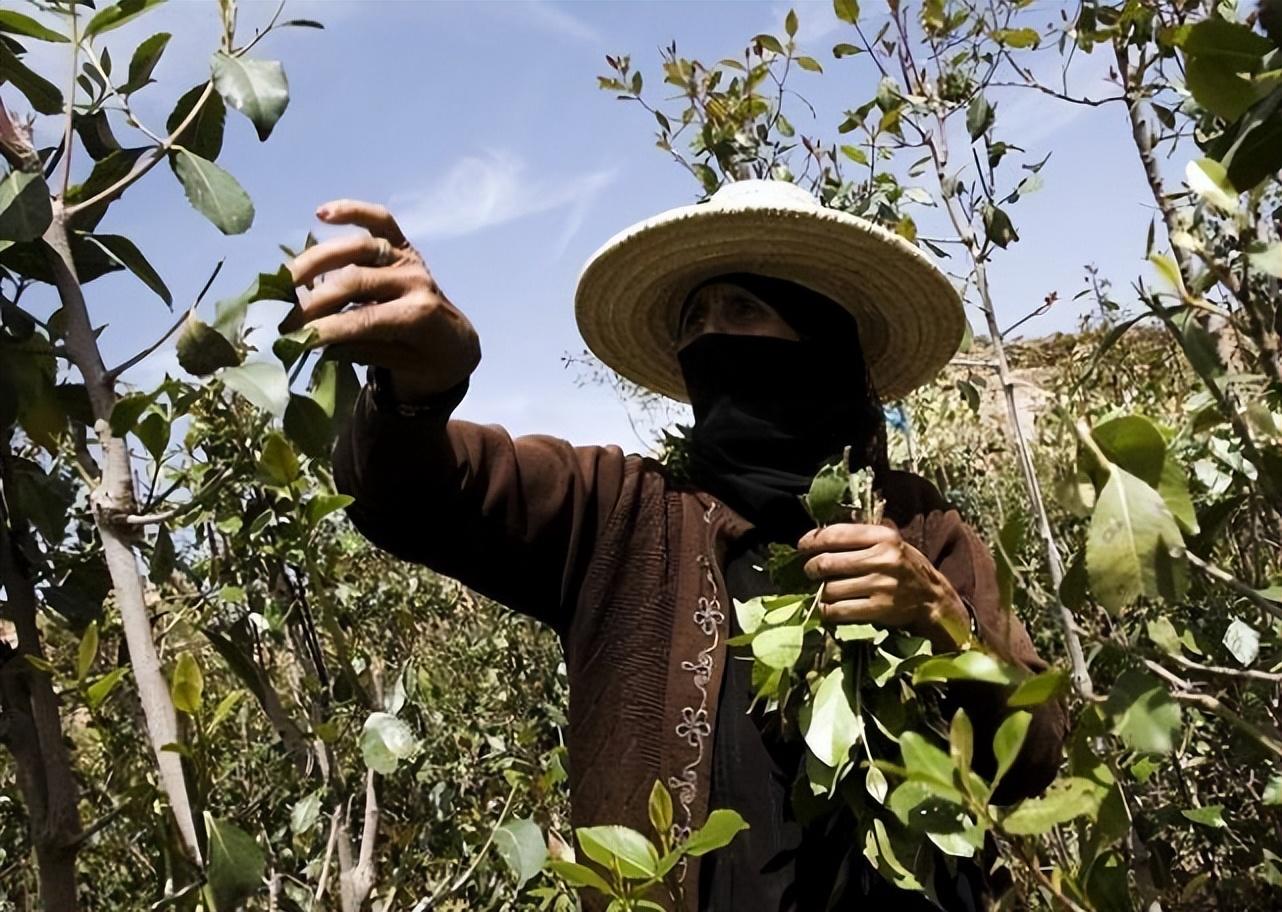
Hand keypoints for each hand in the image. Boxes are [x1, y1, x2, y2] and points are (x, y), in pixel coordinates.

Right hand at [281, 199, 479, 401]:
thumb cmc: (425, 358)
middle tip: (285, 321)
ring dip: (317, 260)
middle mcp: (415, 280)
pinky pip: (380, 220)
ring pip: (358, 248)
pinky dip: (352, 211)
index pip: (363, 319)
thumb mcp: (398, 365)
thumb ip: (358, 350)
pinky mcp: (404, 244)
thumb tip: (308, 340)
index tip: (294, 338)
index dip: (326, 327)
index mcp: (419, 315)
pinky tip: (321, 214)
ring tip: (288, 278)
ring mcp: (409, 259)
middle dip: (314, 301)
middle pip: (354, 281)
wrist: (457, 342)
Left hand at [797, 522, 971, 650]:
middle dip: (812, 568)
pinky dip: (827, 610)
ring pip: (830, 588)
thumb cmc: (904, 567)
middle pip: (828, 562)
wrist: (933, 598)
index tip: (802, 546)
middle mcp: (883, 558)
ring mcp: (881, 585)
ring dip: (821, 591)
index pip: (837, 534)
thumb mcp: (889, 544)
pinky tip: (829, 608)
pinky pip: (838, 610)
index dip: (813, 540)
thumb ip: (860, 538)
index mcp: (884, 537)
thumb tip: (817, 538)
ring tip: (823, 591)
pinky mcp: (879, 609)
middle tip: (810, 571)